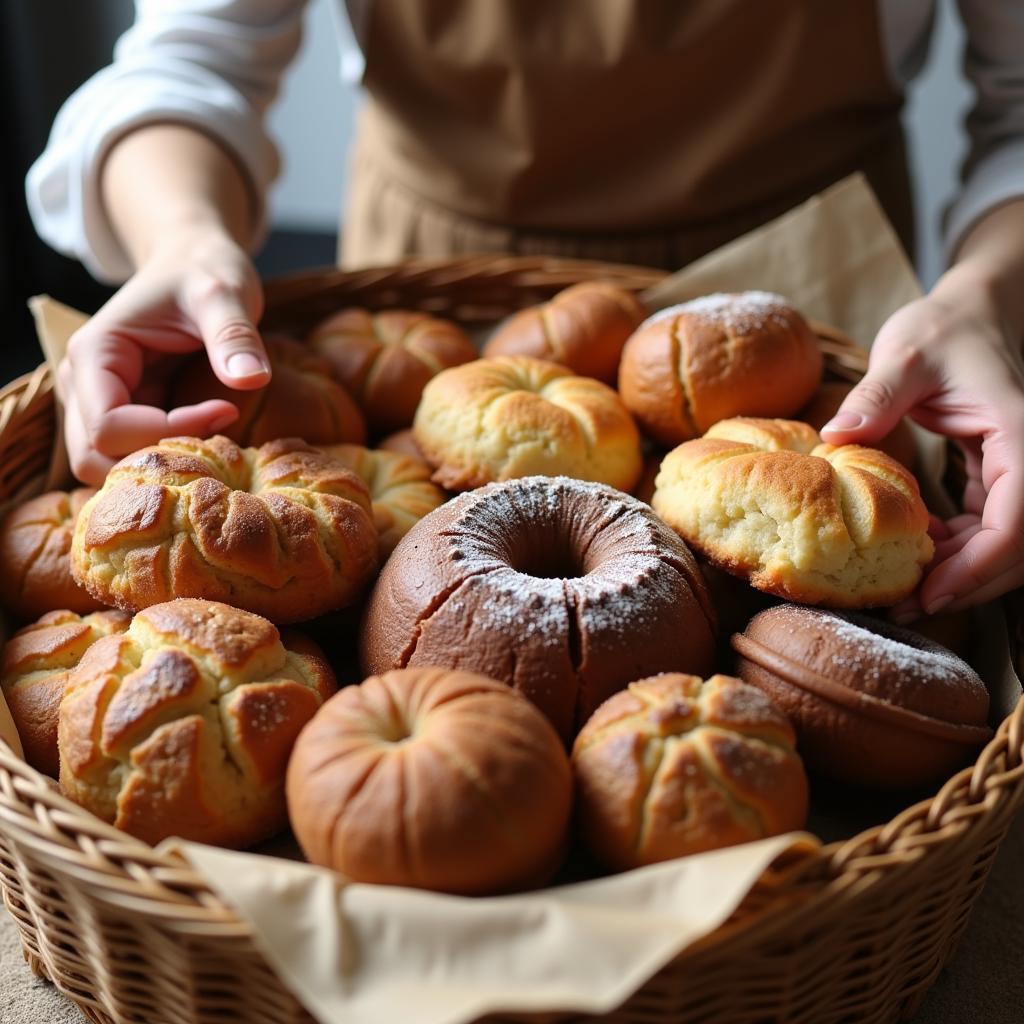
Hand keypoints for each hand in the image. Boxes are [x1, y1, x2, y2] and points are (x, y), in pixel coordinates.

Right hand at [60, 226, 269, 482]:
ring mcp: (100, 403)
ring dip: (160, 465)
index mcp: (95, 354)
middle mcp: (84, 384)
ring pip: (107, 465)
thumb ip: (233, 334)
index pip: (109, 427)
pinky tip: (209, 437)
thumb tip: (251, 379)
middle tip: (218, 437)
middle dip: (156, 460)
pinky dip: (167, 459)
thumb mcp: (224, 292)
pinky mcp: (126, 415)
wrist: (195, 262)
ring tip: (214, 437)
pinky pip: (133, 456)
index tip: (225, 409)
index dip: (167, 431)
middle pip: (94, 458)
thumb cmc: (204, 271)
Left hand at [820, 265, 1023, 615]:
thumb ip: (876, 396)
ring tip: (904, 594)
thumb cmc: (941, 327)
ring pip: (1006, 542)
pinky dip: (958, 549)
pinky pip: (989, 526)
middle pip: (1019, 546)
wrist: (967, 313)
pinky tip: (917, 554)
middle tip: (907, 608)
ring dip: (962, 572)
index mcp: (1021, 433)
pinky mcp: (998, 475)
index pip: (1017, 517)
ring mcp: (1018, 468)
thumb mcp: (906, 355)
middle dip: (968, 583)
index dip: (979, 565)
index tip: (932, 593)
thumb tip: (835, 435)